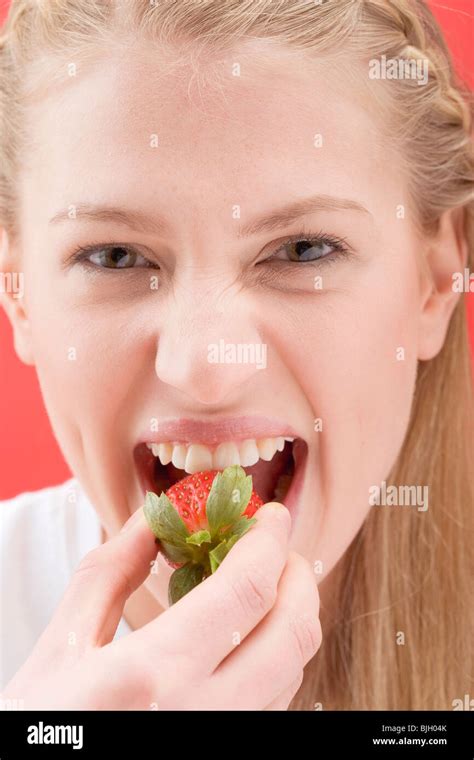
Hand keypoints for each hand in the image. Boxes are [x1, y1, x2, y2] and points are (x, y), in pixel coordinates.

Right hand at [2, 502, 320, 709]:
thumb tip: (154, 517)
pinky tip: (247, 638)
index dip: (269, 541)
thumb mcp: (61, 648)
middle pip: (294, 632)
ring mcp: (224, 738)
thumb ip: (111, 573)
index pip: (246, 591)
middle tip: (274, 548)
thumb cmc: (39, 728)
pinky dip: (277, 657)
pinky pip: (277, 702)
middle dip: (297, 575)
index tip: (270, 514)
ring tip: (263, 587)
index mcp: (155, 674)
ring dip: (291, 614)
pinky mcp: (228, 757)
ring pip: (294, 669)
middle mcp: (205, 714)